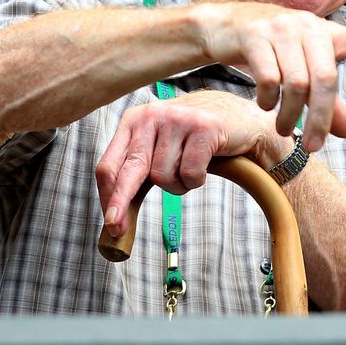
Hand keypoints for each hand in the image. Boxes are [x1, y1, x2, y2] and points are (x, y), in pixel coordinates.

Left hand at [96, 90, 288, 236]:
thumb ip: (137, 169)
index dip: (107, 195)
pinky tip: (204, 164)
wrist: (238, 117)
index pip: (111, 163)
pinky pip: (190, 174)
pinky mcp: (203, 128)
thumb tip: (116, 212)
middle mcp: (152, 116)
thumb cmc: (194, 137)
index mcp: (135, 120)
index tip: (109, 221)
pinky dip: (196, 179)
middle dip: (121, 202)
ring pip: (163, 177)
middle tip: (117, 228)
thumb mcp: (158, 145)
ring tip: (190, 168)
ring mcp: (178, 120)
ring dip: (178, 184)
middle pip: (130, 171)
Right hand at [194, 0, 345, 152]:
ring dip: (290, 115)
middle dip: (321, 117)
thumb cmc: (273, 50)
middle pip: (325, 77)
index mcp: (326, 33)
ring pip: (296, 82)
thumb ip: (327, 100)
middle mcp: (307, 26)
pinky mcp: (253, 34)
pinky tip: (264, 105)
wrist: (225, 26)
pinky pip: (268, 77)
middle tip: (314, 147)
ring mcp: (280, 27)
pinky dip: (268, 100)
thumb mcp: (302, 70)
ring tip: (284, 129)